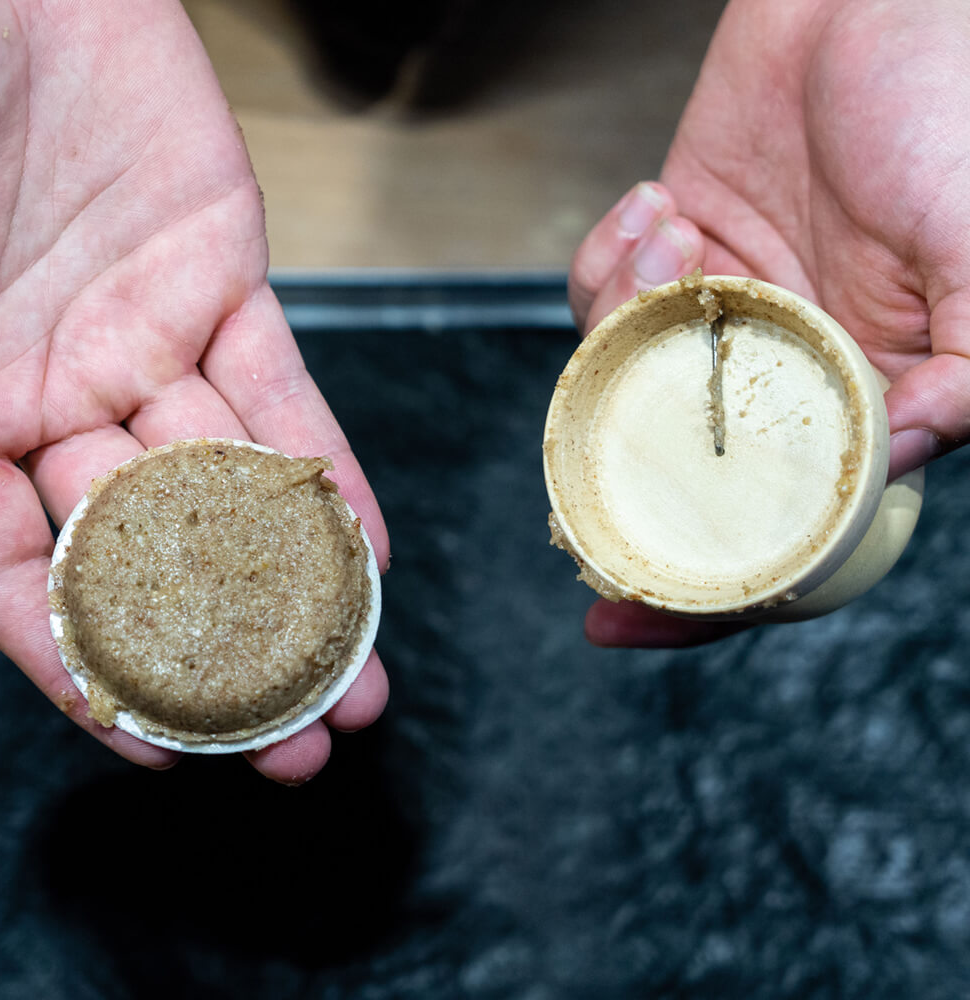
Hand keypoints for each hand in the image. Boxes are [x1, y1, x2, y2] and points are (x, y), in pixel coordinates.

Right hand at [0, 0, 388, 782]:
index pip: (20, 583)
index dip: (88, 673)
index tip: (166, 751)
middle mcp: (46, 402)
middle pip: (150, 558)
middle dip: (228, 657)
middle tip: (299, 747)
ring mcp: (138, 348)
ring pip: (229, 494)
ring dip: (299, 590)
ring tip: (361, 680)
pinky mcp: (219, 287)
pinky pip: (282, 398)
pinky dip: (322, 476)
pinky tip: (364, 554)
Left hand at [568, 0, 969, 645]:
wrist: (876, 1)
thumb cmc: (948, 110)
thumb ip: (966, 368)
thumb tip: (901, 451)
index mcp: (851, 401)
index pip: (774, 531)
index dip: (705, 593)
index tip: (622, 621)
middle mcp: (775, 374)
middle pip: (671, 477)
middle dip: (609, 499)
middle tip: (566, 527)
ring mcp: (713, 319)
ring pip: (619, 377)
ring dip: (624, 318)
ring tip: (679, 237)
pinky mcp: (668, 257)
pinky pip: (602, 294)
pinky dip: (610, 260)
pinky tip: (660, 209)